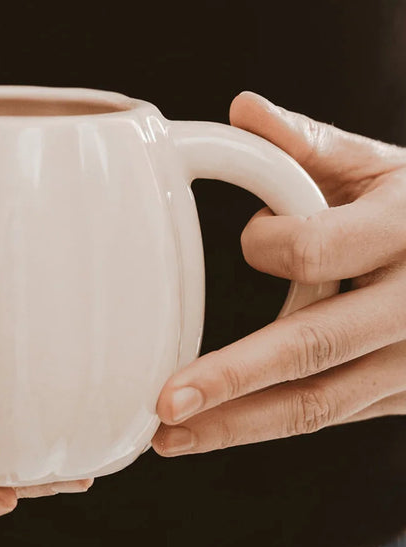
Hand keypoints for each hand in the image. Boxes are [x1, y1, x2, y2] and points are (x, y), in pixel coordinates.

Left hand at [152, 91, 405, 456]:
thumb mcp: (381, 166)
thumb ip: (310, 144)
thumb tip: (241, 109)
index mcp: (403, 231)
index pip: (320, 249)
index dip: (270, 245)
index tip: (252, 239)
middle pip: (314, 348)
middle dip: (234, 380)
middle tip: (165, 402)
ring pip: (320, 403)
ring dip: (239, 426)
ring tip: (170, 437)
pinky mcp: (403, 396)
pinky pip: (331, 414)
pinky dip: (269, 427)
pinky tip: (216, 431)